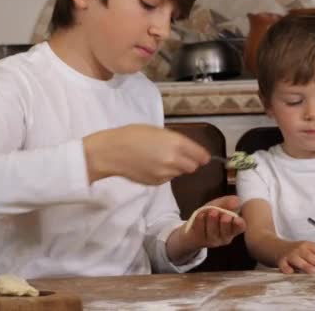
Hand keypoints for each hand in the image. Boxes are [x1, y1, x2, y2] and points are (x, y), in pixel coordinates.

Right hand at [84, 124, 209, 184]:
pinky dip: (164, 174)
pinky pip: (167, 179)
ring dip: (176, 168)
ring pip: (180, 173)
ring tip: (159, 159)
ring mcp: (166, 174)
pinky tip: (151, 166)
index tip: (202, 156)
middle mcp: (174, 160)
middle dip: (189, 162)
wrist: (111, 152)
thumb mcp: (159, 131)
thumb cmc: (133, 135)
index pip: (201, 155)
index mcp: (177, 143)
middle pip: (193, 167)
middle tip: (178, 156)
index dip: (202, 156)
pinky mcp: (156, 183)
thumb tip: (191, 151)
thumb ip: (177, 141)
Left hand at [182, 196, 245, 248]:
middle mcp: (224, 236)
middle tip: (224, 215)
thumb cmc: (210, 214)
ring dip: (213, 220)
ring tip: (212, 211)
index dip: (239, 225)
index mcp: (233, 228)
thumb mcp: (219, 204)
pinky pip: (200, 230)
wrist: (193, 227)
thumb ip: (228, 202)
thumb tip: (237, 201)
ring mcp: (212, 240)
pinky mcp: (200, 240)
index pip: (240, 228)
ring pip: (213, 232)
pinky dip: (200, 221)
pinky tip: (200, 214)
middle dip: (225, 223)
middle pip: (226, 231)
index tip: (237, 220)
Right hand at [277, 241, 314, 273]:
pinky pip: (284, 265)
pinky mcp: (281, 261)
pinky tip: (290, 272)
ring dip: (305, 265)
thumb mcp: (307, 250)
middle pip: (310, 255)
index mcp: (308, 245)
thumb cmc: (297, 251)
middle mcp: (299, 249)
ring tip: (313, 270)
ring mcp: (290, 254)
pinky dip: (287, 268)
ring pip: (298, 260)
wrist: (277, 247)